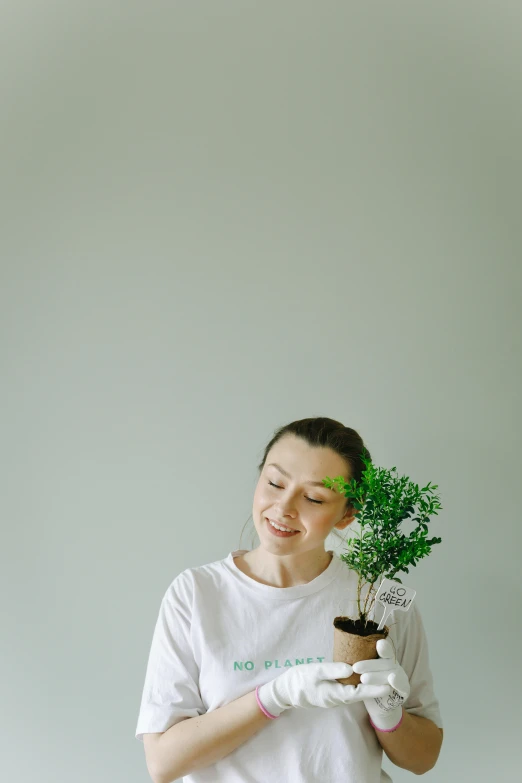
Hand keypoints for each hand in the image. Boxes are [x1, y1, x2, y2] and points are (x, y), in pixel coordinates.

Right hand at [256, 661, 390, 717]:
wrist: (285, 691)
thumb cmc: (299, 680)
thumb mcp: (314, 671)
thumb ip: (332, 670)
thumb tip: (352, 668)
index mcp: (334, 694)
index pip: (360, 692)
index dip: (375, 689)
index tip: (389, 685)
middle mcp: (338, 699)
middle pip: (361, 694)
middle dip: (377, 687)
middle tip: (393, 680)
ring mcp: (335, 698)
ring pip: (357, 692)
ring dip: (370, 686)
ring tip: (384, 677)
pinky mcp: (333, 694)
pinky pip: (350, 690)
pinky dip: (360, 684)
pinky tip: (365, 676)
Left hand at [352, 638, 410, 730]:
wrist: (379, 706)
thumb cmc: (368, 684)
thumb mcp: (362, 671)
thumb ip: (357, 662)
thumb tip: (344, 653)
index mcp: (384, 658)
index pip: (384, 650)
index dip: (383, 647)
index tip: (378, 643)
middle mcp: (393, 665)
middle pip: (385, 662)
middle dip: (370, 665)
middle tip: (355, 667)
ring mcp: (400, 677)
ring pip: (390, 673)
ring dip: (377, 676)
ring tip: (363, 679)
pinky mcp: (404, 691)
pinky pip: (402, 686)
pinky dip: (398, 682)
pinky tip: (392, 679)